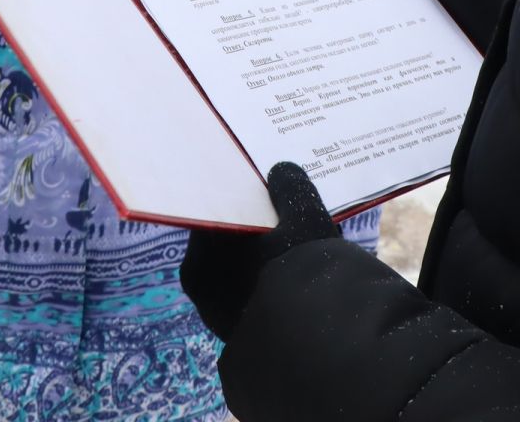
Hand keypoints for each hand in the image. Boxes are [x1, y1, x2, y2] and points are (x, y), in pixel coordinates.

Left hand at [180, 162, 339, 341]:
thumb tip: (280, 172)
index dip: (235, 191)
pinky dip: (273, 277)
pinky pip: (257, 292)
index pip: (211, 210)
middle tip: (281, 201)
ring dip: (266, 251)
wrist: (320, 347)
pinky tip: (303, 268)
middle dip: (254, 221)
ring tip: (300, 235)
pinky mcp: (249, 334)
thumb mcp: (303, 216)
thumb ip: (289, 186)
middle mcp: (202, 286)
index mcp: (199, 257)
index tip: (254, 175)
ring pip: (243, 267)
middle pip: (228, 239)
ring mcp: (223, 315)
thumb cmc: (301, 272)